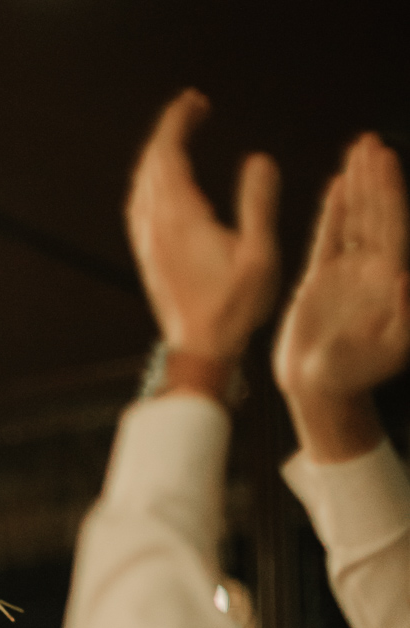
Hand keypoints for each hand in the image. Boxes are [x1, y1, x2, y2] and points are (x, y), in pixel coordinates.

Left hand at [126, 90, 279, 365]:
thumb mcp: (259, 256)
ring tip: (177, 139)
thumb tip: (257, 160)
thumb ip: (258, 203)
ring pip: (139, 185)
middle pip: (150, 163)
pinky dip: (147, 183)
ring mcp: (146, 243)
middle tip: (191, 111)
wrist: (200, 350)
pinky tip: (157, 185)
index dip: (178, 121)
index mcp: (181, 218)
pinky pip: (137, 208)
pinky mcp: (146, 258)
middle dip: (168, 131)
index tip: (195, 102)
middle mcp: (156, 227)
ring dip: (155, 156)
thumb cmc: (232, 310)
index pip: (168, 154)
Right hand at [273, 134, 409, 459]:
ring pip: (354, 220)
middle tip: (370, 143)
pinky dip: (332, 212)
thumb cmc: (353, 377)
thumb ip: (402, 315)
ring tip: (356, 151)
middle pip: (376, 215)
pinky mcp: (321, 281)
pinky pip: (328, 237)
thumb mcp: (385, 351)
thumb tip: (406, 277)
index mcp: (389, 282)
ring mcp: (347, 274)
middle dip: (374, 179)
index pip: (392, 228)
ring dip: (356, 186)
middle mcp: (372, 273)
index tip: (385, 162)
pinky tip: (336, 186)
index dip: (389, 193)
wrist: (318, 392)